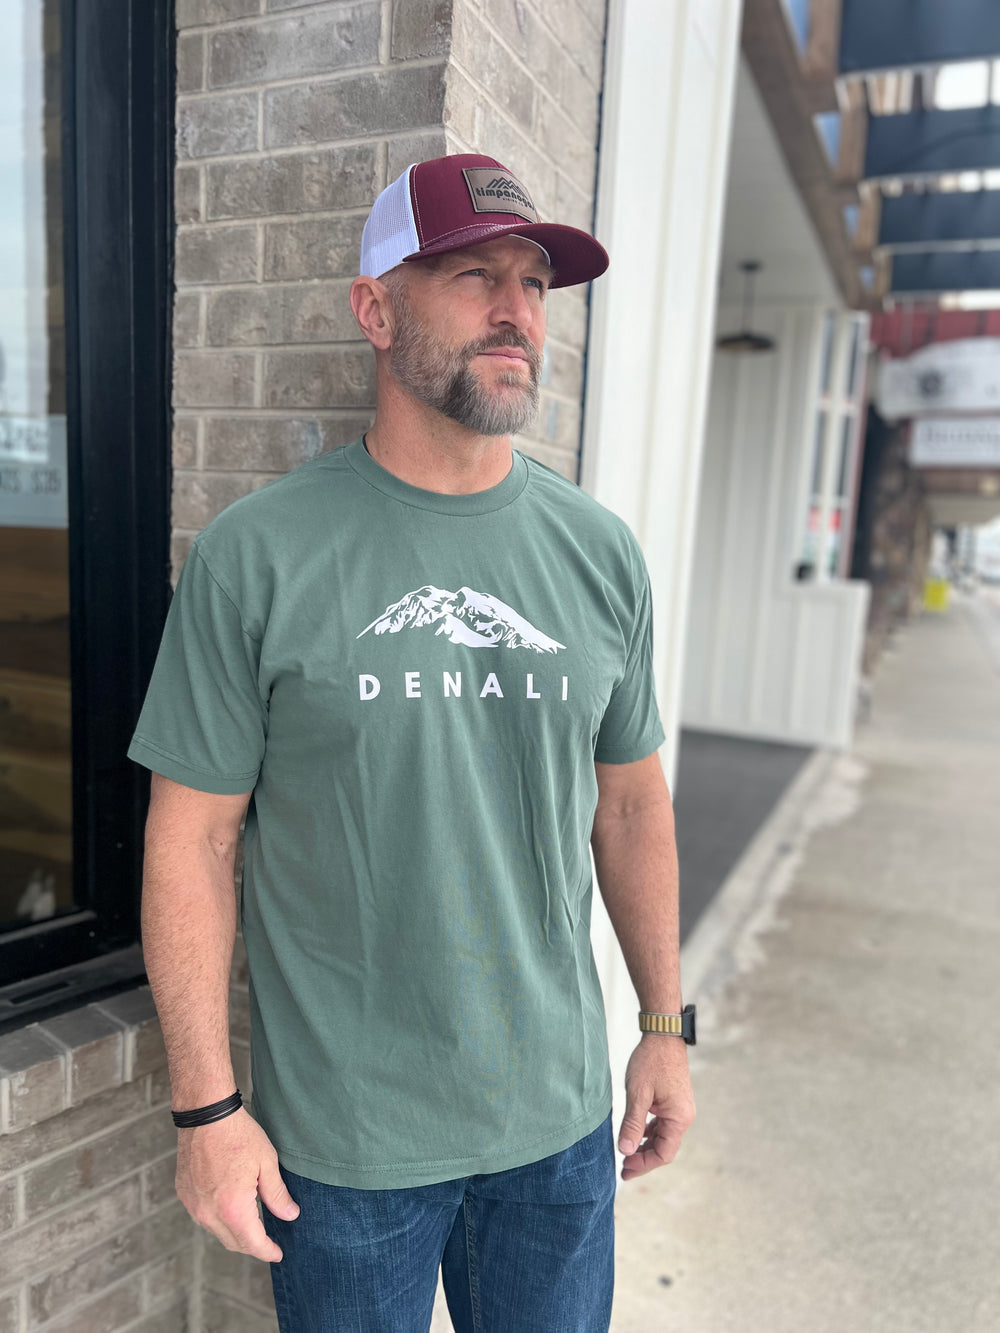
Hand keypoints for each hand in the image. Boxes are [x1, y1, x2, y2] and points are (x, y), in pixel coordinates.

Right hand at [175, 1108, 298, 1260]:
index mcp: (233, 1209)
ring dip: (235, 1232)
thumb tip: (290, 1216)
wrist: (205, 1114)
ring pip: (217, 1231)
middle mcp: (209, 1214)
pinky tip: (230, 1206)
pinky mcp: (185, 1194)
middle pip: (233, 1242)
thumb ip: (277, 1194)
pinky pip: (204, 1217)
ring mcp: (194, 1205)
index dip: (267, 1251)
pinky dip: (219, 1218)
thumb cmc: (238, 1135)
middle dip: (252, 1245)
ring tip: (252, 1223)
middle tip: (269, 1241)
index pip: (252, 1243)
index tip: (278, 1254)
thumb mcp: (267, 1163)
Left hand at [617, 1036, 695, 1180]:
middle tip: (623, 1168)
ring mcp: (680, 1108)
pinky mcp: (674, 1100)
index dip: (644, 1165)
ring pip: (663, 1136)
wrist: (663, 1034)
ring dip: (645, 1146)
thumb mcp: (638, 1094)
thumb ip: (632, 1124)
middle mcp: (683, 1116)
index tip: (625, 1170)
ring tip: (626, 1153)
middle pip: (664, 1147)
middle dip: (644, 1159)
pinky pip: (663, 1124)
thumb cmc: (651, 1061)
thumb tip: (625, 1151)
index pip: (664, 1153)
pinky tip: (636, 1133)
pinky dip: (649, 1132)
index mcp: (679, 1118)